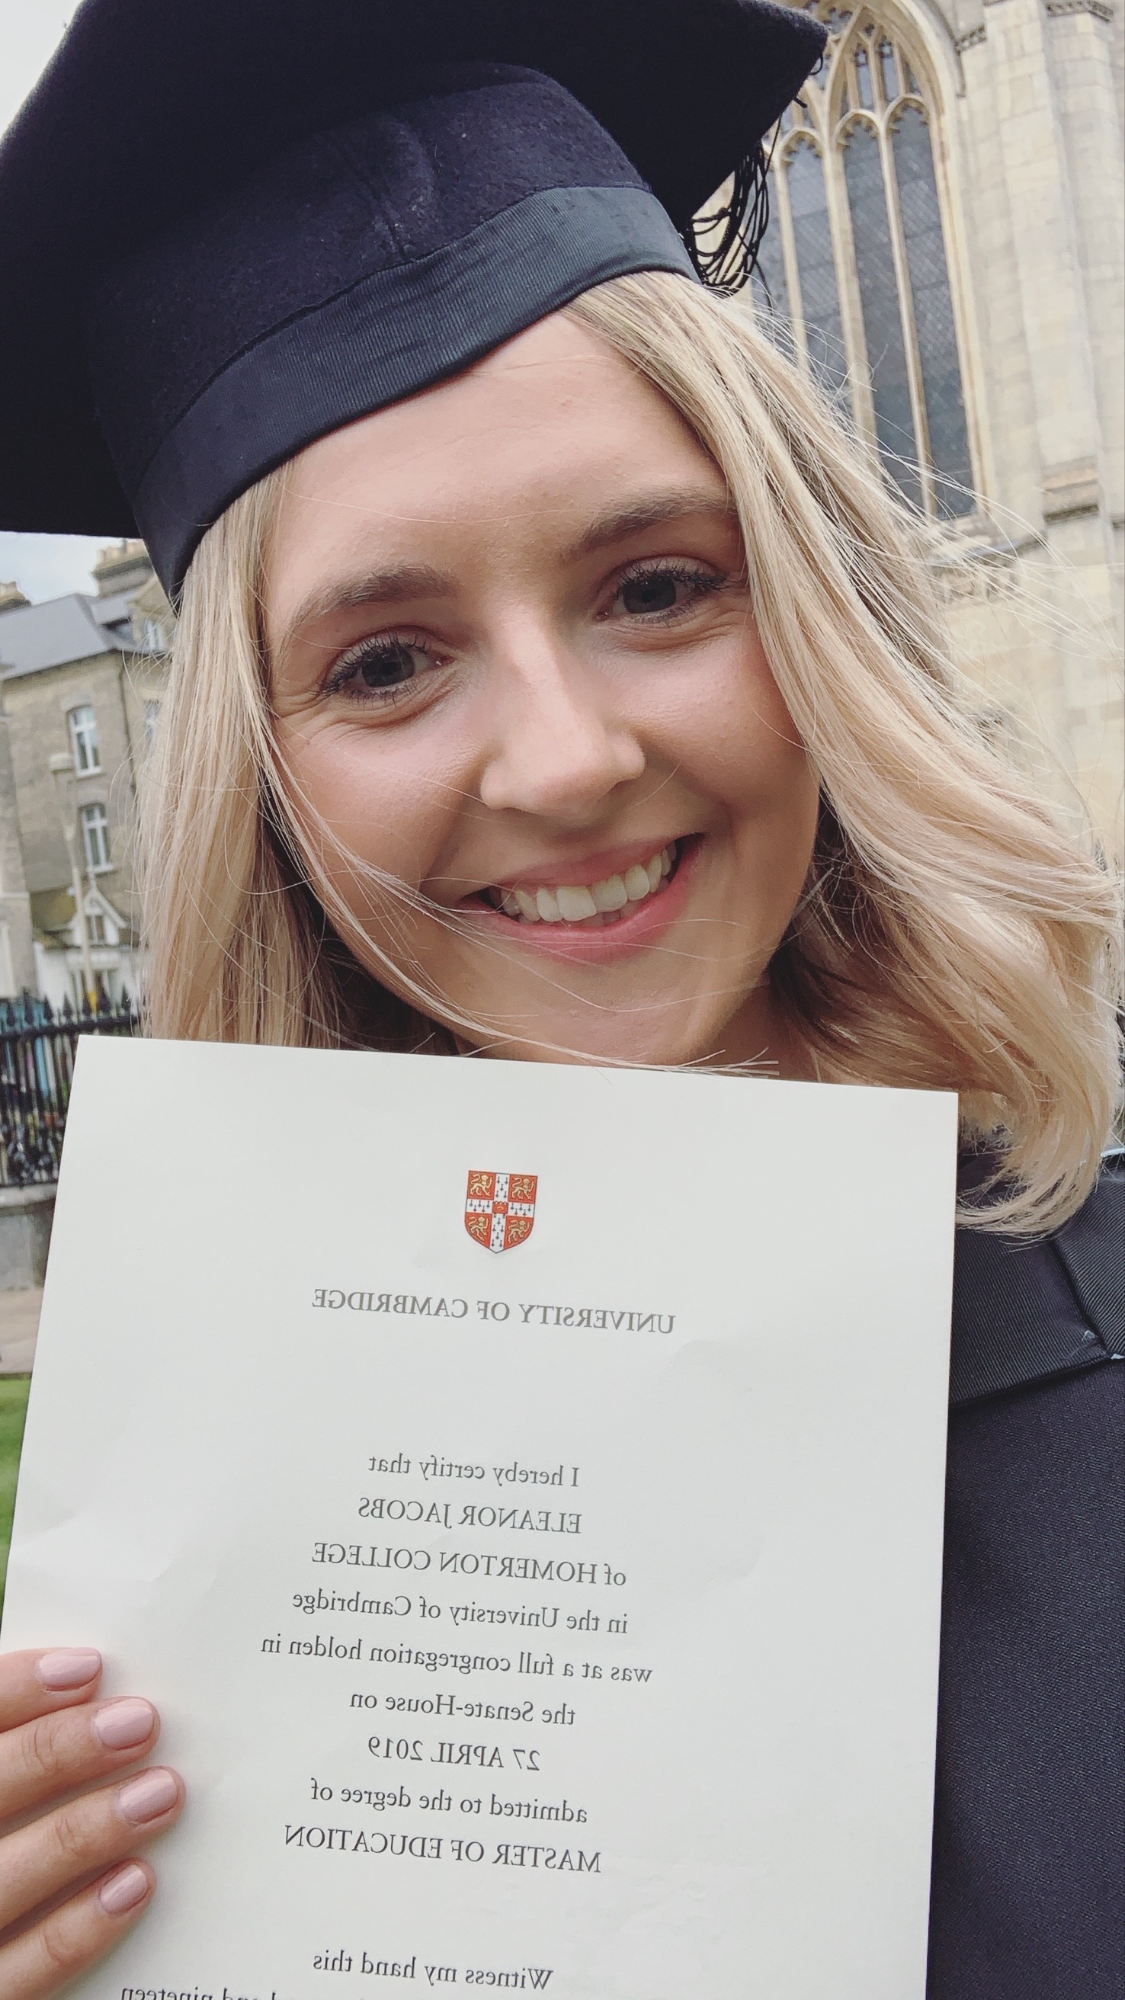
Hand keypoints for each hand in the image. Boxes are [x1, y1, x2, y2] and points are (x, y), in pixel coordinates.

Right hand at [0, 1647, 183, 1995]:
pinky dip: (80, 1926)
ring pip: (7, 1878)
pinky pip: (25, 1972)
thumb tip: (90, 1685)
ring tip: (160, 1793)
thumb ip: (17, 1753)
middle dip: (60, 1753)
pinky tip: (136, 1882)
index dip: (16, 1691)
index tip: (87, 1668)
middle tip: (140, 1722)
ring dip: (87, 1830)